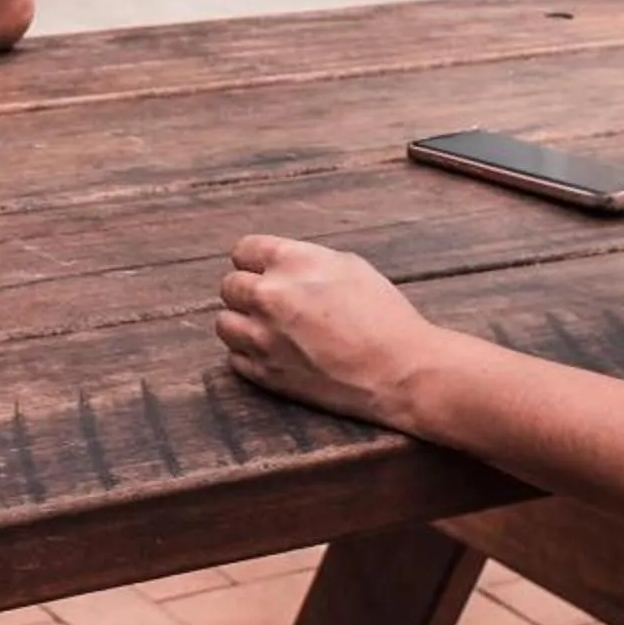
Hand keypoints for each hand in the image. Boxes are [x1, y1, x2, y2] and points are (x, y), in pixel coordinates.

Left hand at [215, 235, 441, 428]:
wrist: (400, 370)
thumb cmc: (383, 314)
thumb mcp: (348, 265)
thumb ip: (304, 261)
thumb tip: (279, 265)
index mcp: (290, 262)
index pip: (243, 250)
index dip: (255, 260)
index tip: (264, 270)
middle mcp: (269, 296)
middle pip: (229, 286)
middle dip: (247, 291)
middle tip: (271, 303)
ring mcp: (263, 338)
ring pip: (224, 323)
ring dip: (242, 323)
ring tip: (268, 328)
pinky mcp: (265, 374)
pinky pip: (235, 358)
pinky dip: (250, 355)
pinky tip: (275, 352)